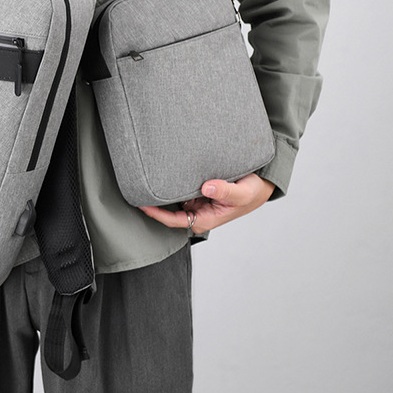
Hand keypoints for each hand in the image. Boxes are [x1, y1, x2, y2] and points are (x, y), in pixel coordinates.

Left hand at [138, 174, 275, 235]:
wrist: (259, 185)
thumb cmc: (252, 192)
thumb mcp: (242, 192)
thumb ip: (226, 190)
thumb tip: (207, 187)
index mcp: (204, 219)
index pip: (174, 220)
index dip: (157, 214)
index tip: (142, 204)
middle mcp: (197, 212)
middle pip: (168, 211)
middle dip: (152, 204)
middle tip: (132, 188)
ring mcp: (196, 202)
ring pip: (172, 199)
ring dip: (159, 191)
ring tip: (140, 178)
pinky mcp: (197, 191)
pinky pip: (178, 188)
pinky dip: (168, 183)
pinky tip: (157, 171)